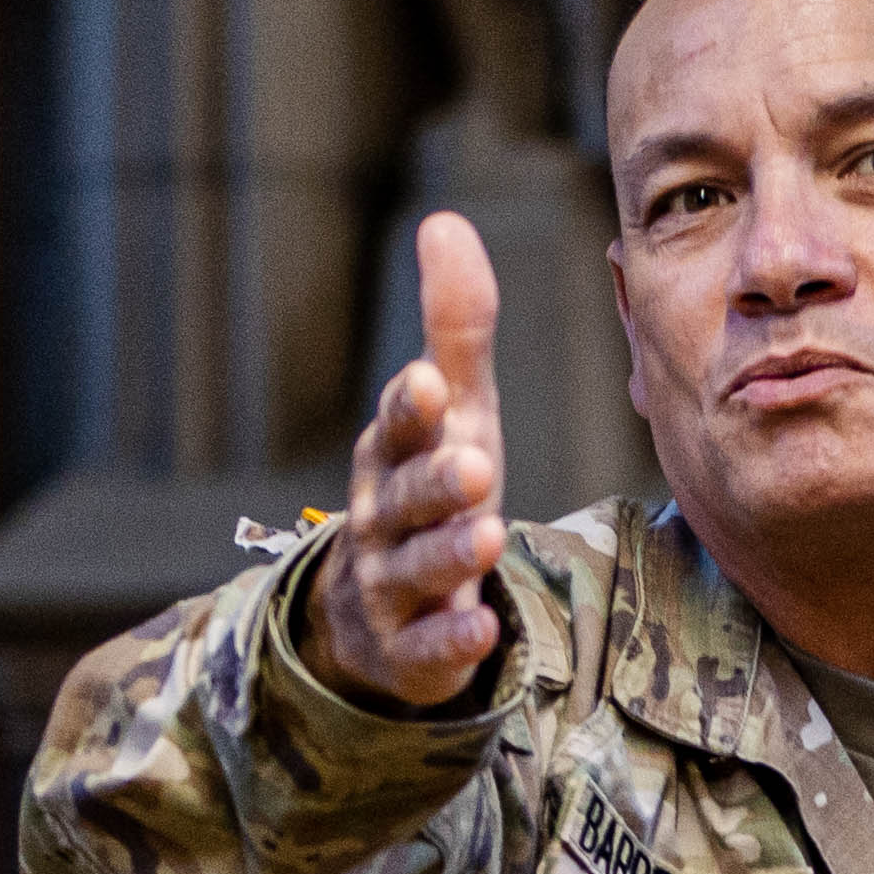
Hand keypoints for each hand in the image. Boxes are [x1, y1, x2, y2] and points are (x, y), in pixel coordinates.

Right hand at [301, 214, 511, 709]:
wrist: (381, 610)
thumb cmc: (429, 486)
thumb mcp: (452, 411)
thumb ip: (455, 329)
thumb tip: (445, 221)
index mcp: (392, 455)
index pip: (399, 426)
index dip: (411, 409)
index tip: (429, 383)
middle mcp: (382, 518)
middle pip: (406, 498)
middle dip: (437, 483)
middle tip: (478, 467)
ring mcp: (390, 587)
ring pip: (417, 569)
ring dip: (452, 552)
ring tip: (492, 533)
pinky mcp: (409, 652)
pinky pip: (427, 649)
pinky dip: (451, 641)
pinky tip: (480, 627)